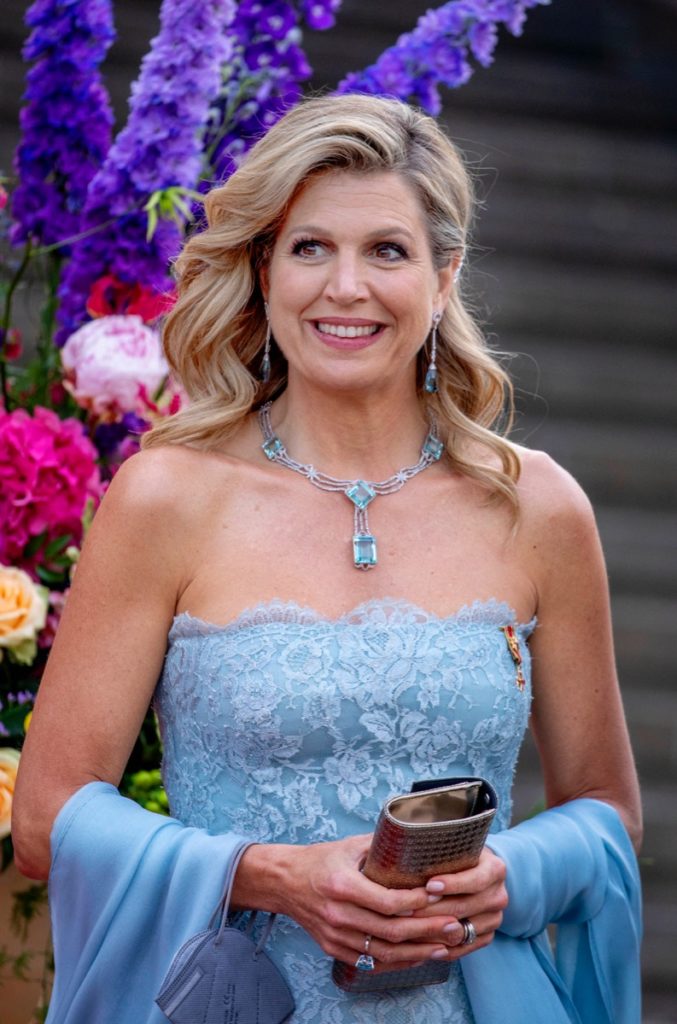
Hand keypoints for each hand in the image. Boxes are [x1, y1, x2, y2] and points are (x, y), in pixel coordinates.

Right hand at [234, 834, 482, 972]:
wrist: (284, 882)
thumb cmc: (320, 860)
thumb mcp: (349, 846)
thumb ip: (382, 847)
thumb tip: (418, 839)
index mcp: (342, 884)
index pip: (386, 900)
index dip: (415, 901)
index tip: (437, 894)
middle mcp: (337, 913)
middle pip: (389, 930)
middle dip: (425, 930)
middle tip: (453, 925)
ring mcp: (334, 935)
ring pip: (382, 951)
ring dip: (416, 951)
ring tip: (444, 945)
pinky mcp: (333, 949)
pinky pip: (369, 961)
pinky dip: (396, 961)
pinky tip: (417, 956)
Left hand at [410, 847, 507, 960]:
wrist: (480, 873)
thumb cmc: (460, 857)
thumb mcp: (457, 849)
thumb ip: (443, 855)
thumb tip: (412, 858)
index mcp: (495, 870)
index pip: (474, 880)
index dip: (452, 884)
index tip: (429, 885)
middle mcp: (498, 896)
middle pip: (463, 907)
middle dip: (432, 909)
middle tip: (406, 909)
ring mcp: (494, 918)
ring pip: (460, 930)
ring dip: (432, 930)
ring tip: (407, 926)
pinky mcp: (487, 936)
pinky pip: (462, 947)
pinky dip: (440, 947)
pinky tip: (420, 943)